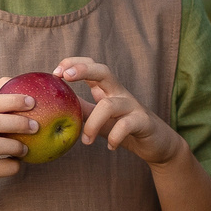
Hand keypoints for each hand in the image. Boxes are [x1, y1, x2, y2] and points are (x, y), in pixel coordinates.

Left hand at [54, 57, 185, 167]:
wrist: (156, 143)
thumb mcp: (98, 118)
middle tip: (65, 77)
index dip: (73, 63)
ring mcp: (132, 106)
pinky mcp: (143, 121)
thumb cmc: (123, 128)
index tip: (56, 73)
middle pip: (103, 71)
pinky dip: (115, 137)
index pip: (91, 65)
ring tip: (86, 141)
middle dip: (82, 70)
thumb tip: (54, 106)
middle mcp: (119, 92)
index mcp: (107, 89)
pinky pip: (126, 125)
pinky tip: (110, 147)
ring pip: (109, 105)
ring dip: (92, 124)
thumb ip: (81, 109)